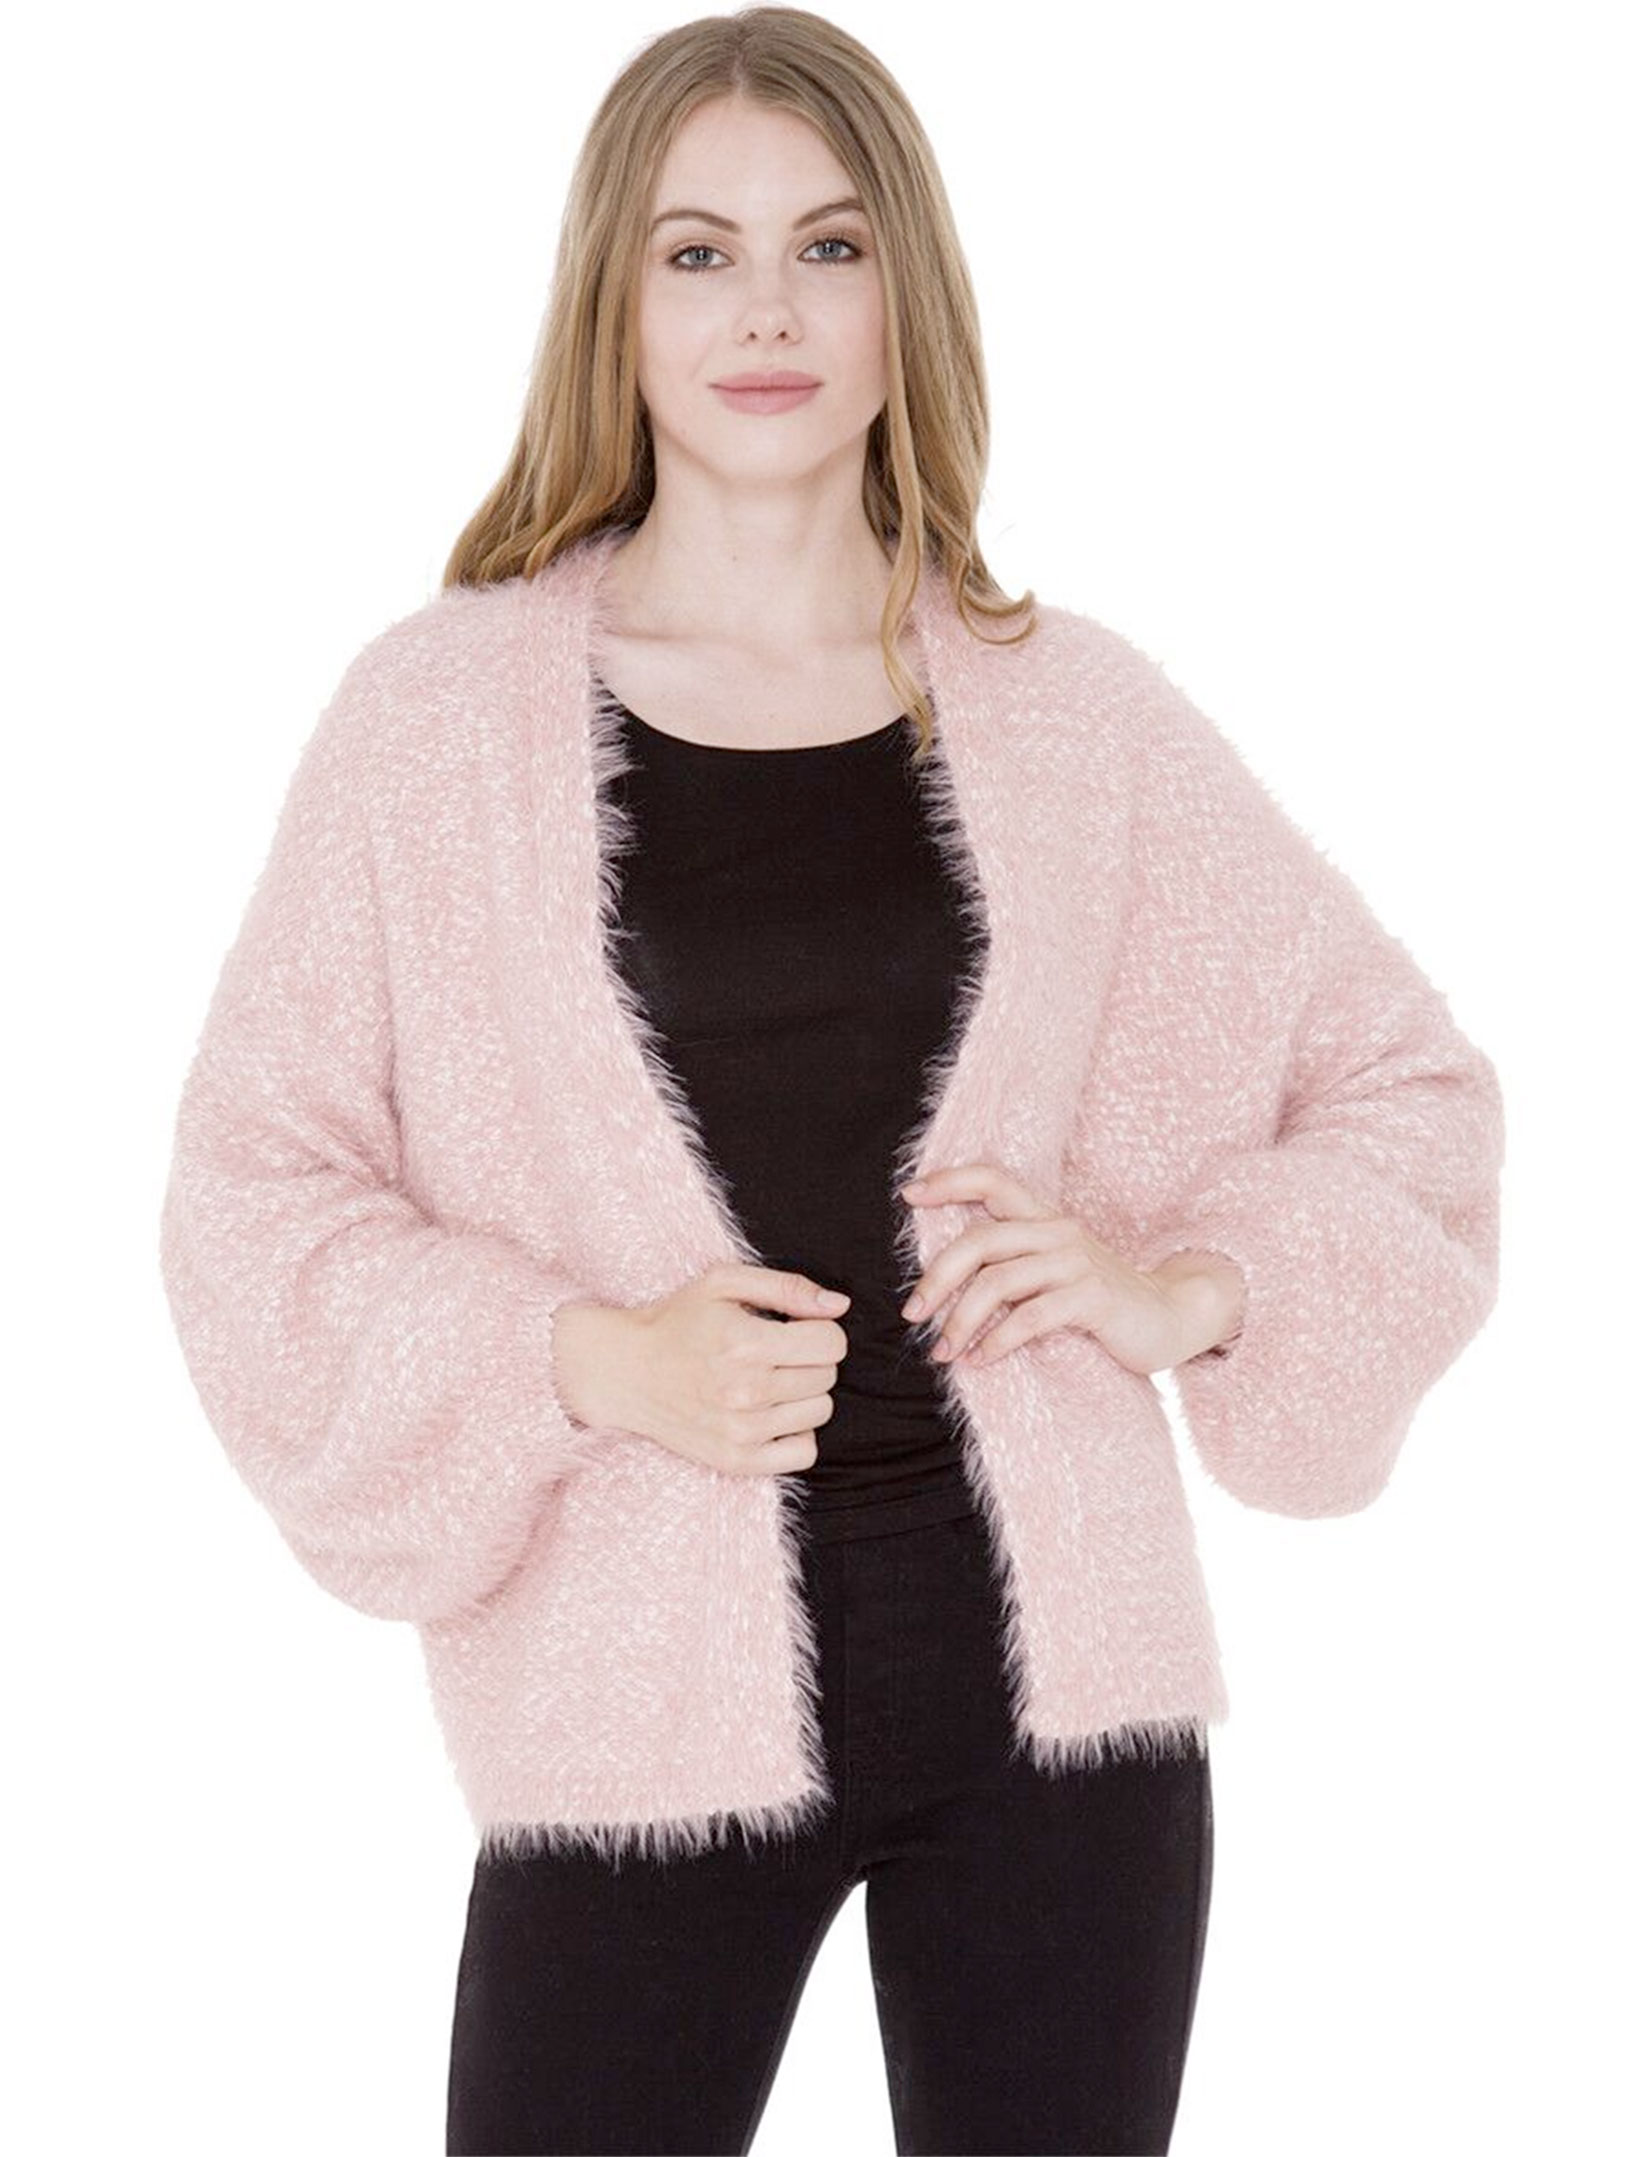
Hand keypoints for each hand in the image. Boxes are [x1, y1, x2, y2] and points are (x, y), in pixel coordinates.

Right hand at [553, 1265, 852, 1476]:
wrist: (624, 1372)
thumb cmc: (677, 1321)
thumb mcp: (723, 1283)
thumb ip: (787, 1287)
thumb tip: (839, 1305)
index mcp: (745, 1343)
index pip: (831, 1344)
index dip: (819, 1330)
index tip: (794, 1328)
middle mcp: (746, 1392)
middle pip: (826, 1376)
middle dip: (809, 1358)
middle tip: (774, 1352)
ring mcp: (742, 1432)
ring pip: (820, 1411)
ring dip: (803, 1393)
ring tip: (768, 1380)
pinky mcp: (736, 1461)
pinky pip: (805, 1452)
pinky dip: (796, 1432)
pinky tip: (771, 1413)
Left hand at [899, 1162, 1244, 1376]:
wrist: (1170, 1317)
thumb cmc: (1099, 1301)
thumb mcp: (1053, 1272)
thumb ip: (1012, 1266)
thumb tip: (944, 1285)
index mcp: (1045, 1219)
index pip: (993, 1180)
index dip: (950, 1181)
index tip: (909, 1194)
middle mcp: (1058, 1232)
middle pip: (980, 1240)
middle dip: (937, 1278)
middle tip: (913, 1313)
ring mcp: (1077, 1263)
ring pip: (998, 1283)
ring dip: (961, 1321)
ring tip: (943, 1352)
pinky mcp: (1092, 1298)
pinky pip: (1030, 1318)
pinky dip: (998, 1342)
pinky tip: (982, 1360)